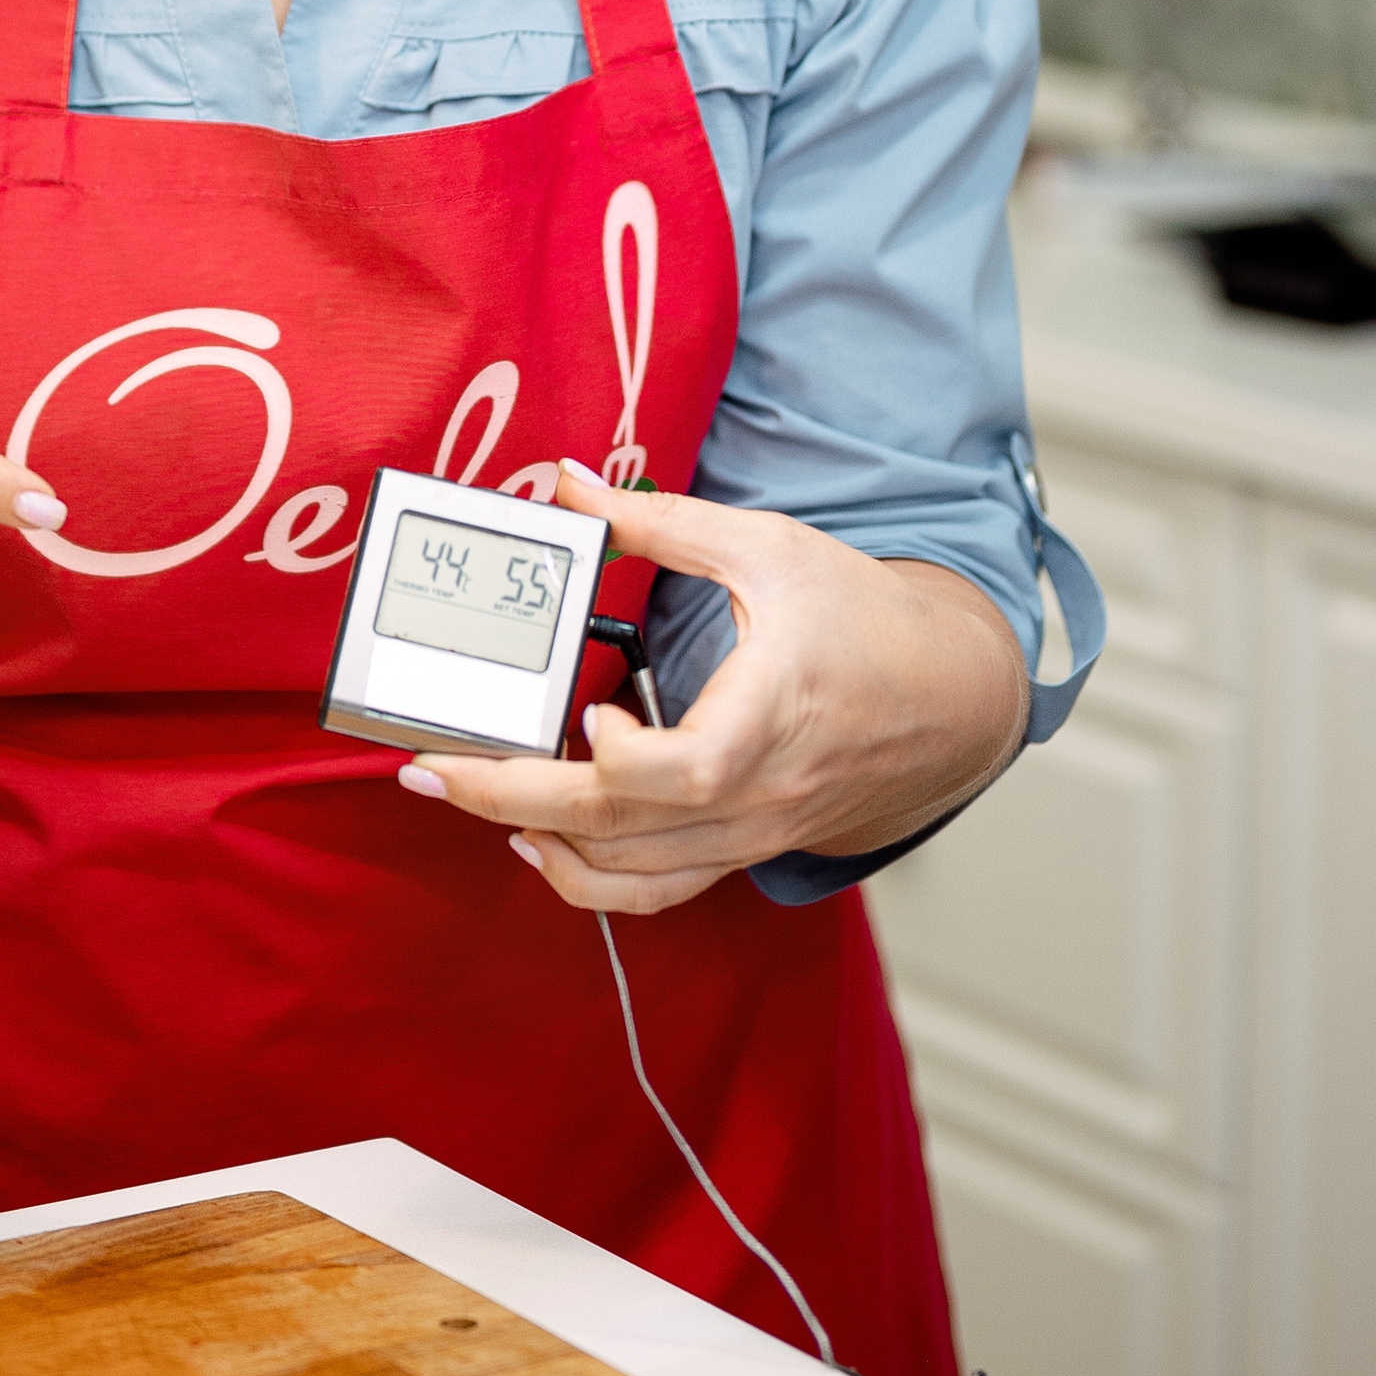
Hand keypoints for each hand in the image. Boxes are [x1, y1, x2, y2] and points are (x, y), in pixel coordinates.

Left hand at [394, 459, 1028, 913]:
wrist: (949, 702)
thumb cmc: (862, 620)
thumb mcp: (769, 549)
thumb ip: (661, 522)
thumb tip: (567, 484)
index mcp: (766, 724)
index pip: (682, 773)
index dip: (618, 761)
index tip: (587, 714)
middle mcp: (753, 800)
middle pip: (620, 833)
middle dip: (509, 802)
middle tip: (426, 769)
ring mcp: (745, 837)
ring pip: (627, 877)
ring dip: (537, 843)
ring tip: (466, 793)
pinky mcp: (739, 850)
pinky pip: (653, 890)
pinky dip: (587, 878)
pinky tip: (536, 840)